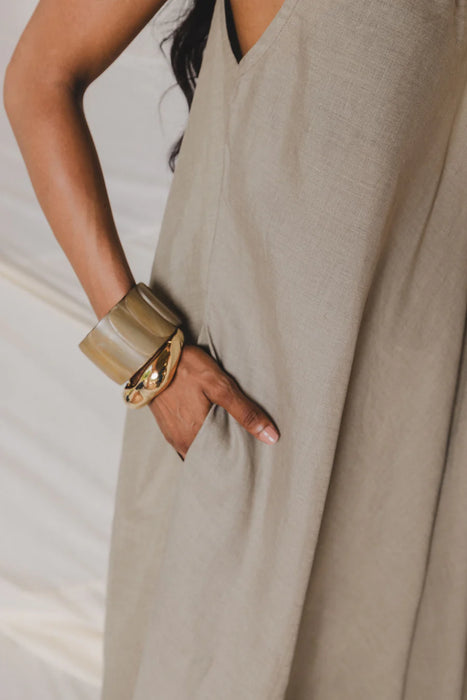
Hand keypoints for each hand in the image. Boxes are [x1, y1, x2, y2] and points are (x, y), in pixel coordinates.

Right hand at [148, 344, 279, 459]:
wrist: (151, 357)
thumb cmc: (185, 368)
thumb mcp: (220, 386)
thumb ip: (245, 412)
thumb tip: (270, 436)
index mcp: (195, 435)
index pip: (221, 462)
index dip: (236, 461)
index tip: (251, 459)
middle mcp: (181, 441)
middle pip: (209, 458)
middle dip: (225, 455)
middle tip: (245, 450)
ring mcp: (171, 434)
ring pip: (197, 450)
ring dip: (212, 447)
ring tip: (229, 437)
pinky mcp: (166, 425)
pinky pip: (186, 441)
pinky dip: (199, 438)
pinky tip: (209, 427)